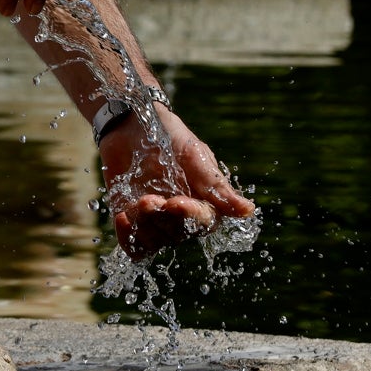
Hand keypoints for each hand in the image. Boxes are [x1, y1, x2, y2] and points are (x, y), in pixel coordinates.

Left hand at [97, 107, 255, 260]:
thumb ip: (215, 184)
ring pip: (155, 242)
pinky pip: (133, 246)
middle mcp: (182, 216)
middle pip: (178, 234)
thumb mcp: (193, 154)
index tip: (174, 202)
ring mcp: (156, 220)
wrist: (130, 124)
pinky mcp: (132, 221)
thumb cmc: (168, 135)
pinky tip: (122, 217)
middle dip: (162, 219)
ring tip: (135, 204)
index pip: (204, 221)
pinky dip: (128, 239)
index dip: (189, 215)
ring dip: (144, 226)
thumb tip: (248, 211)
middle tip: (148, 200)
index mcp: (204, 201)